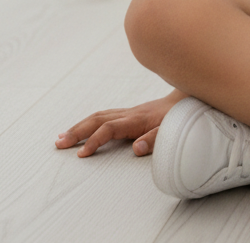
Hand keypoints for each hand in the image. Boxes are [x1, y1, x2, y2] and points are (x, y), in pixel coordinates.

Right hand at [54, 91, 185, 157]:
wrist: (191, 95)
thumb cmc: (181, 115)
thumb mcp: (174, 128)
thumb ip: (156, 138)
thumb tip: (135, 148)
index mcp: (138, 119)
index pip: (110, 128)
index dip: (95, 140)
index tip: (82, 154)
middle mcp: (131, 113)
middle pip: (98, 119)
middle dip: (77, 131)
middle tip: (59, 143)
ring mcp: (130, 112)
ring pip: (100, 115)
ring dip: (80, 126)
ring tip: (62, 137)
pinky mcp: (131, 113)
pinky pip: (105, 116)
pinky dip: (90, 122)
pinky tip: (82, 129)